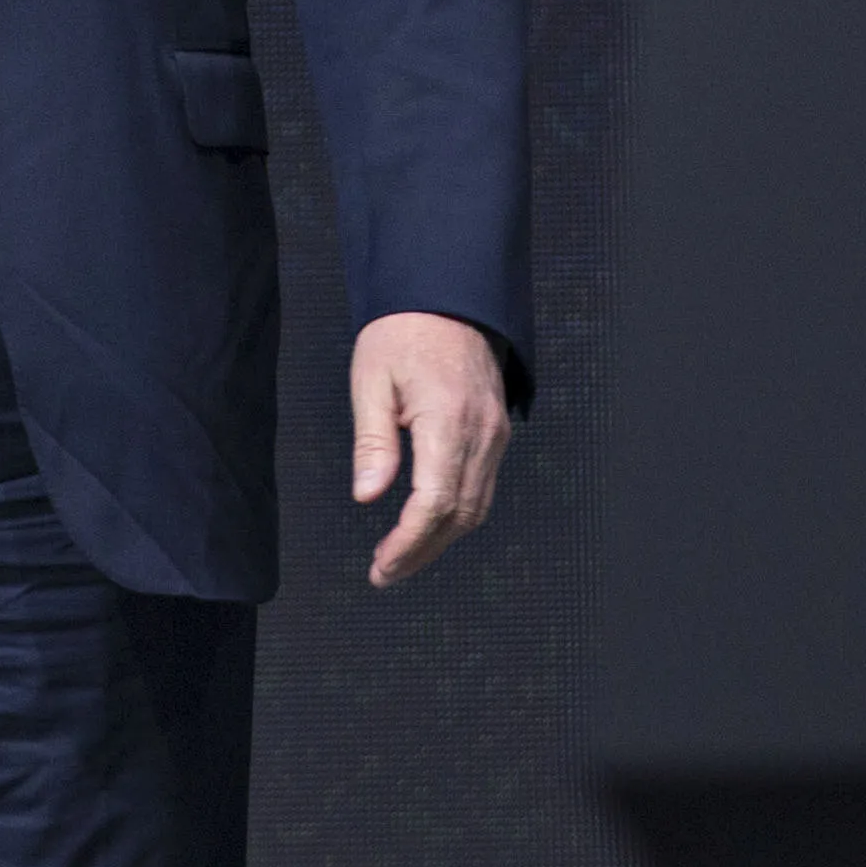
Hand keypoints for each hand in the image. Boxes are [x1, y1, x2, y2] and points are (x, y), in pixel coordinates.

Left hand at [350, 311, 511, 588]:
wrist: (448, 294)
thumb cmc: (403, 332)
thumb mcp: (372, 381)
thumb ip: (374, 443)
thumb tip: (368, 497)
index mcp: (447, 420)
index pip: (435, 502)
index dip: (409, 543)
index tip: (382, 565)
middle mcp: (482, 432)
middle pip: (460, 515)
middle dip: (423, 551)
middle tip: (385, 572)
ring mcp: (496, 432)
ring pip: (477, 506)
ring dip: (442, 539)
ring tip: (402, 556)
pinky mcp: (498, 430)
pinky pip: (483, 485)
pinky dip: (458, 514)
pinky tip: (429, 521)